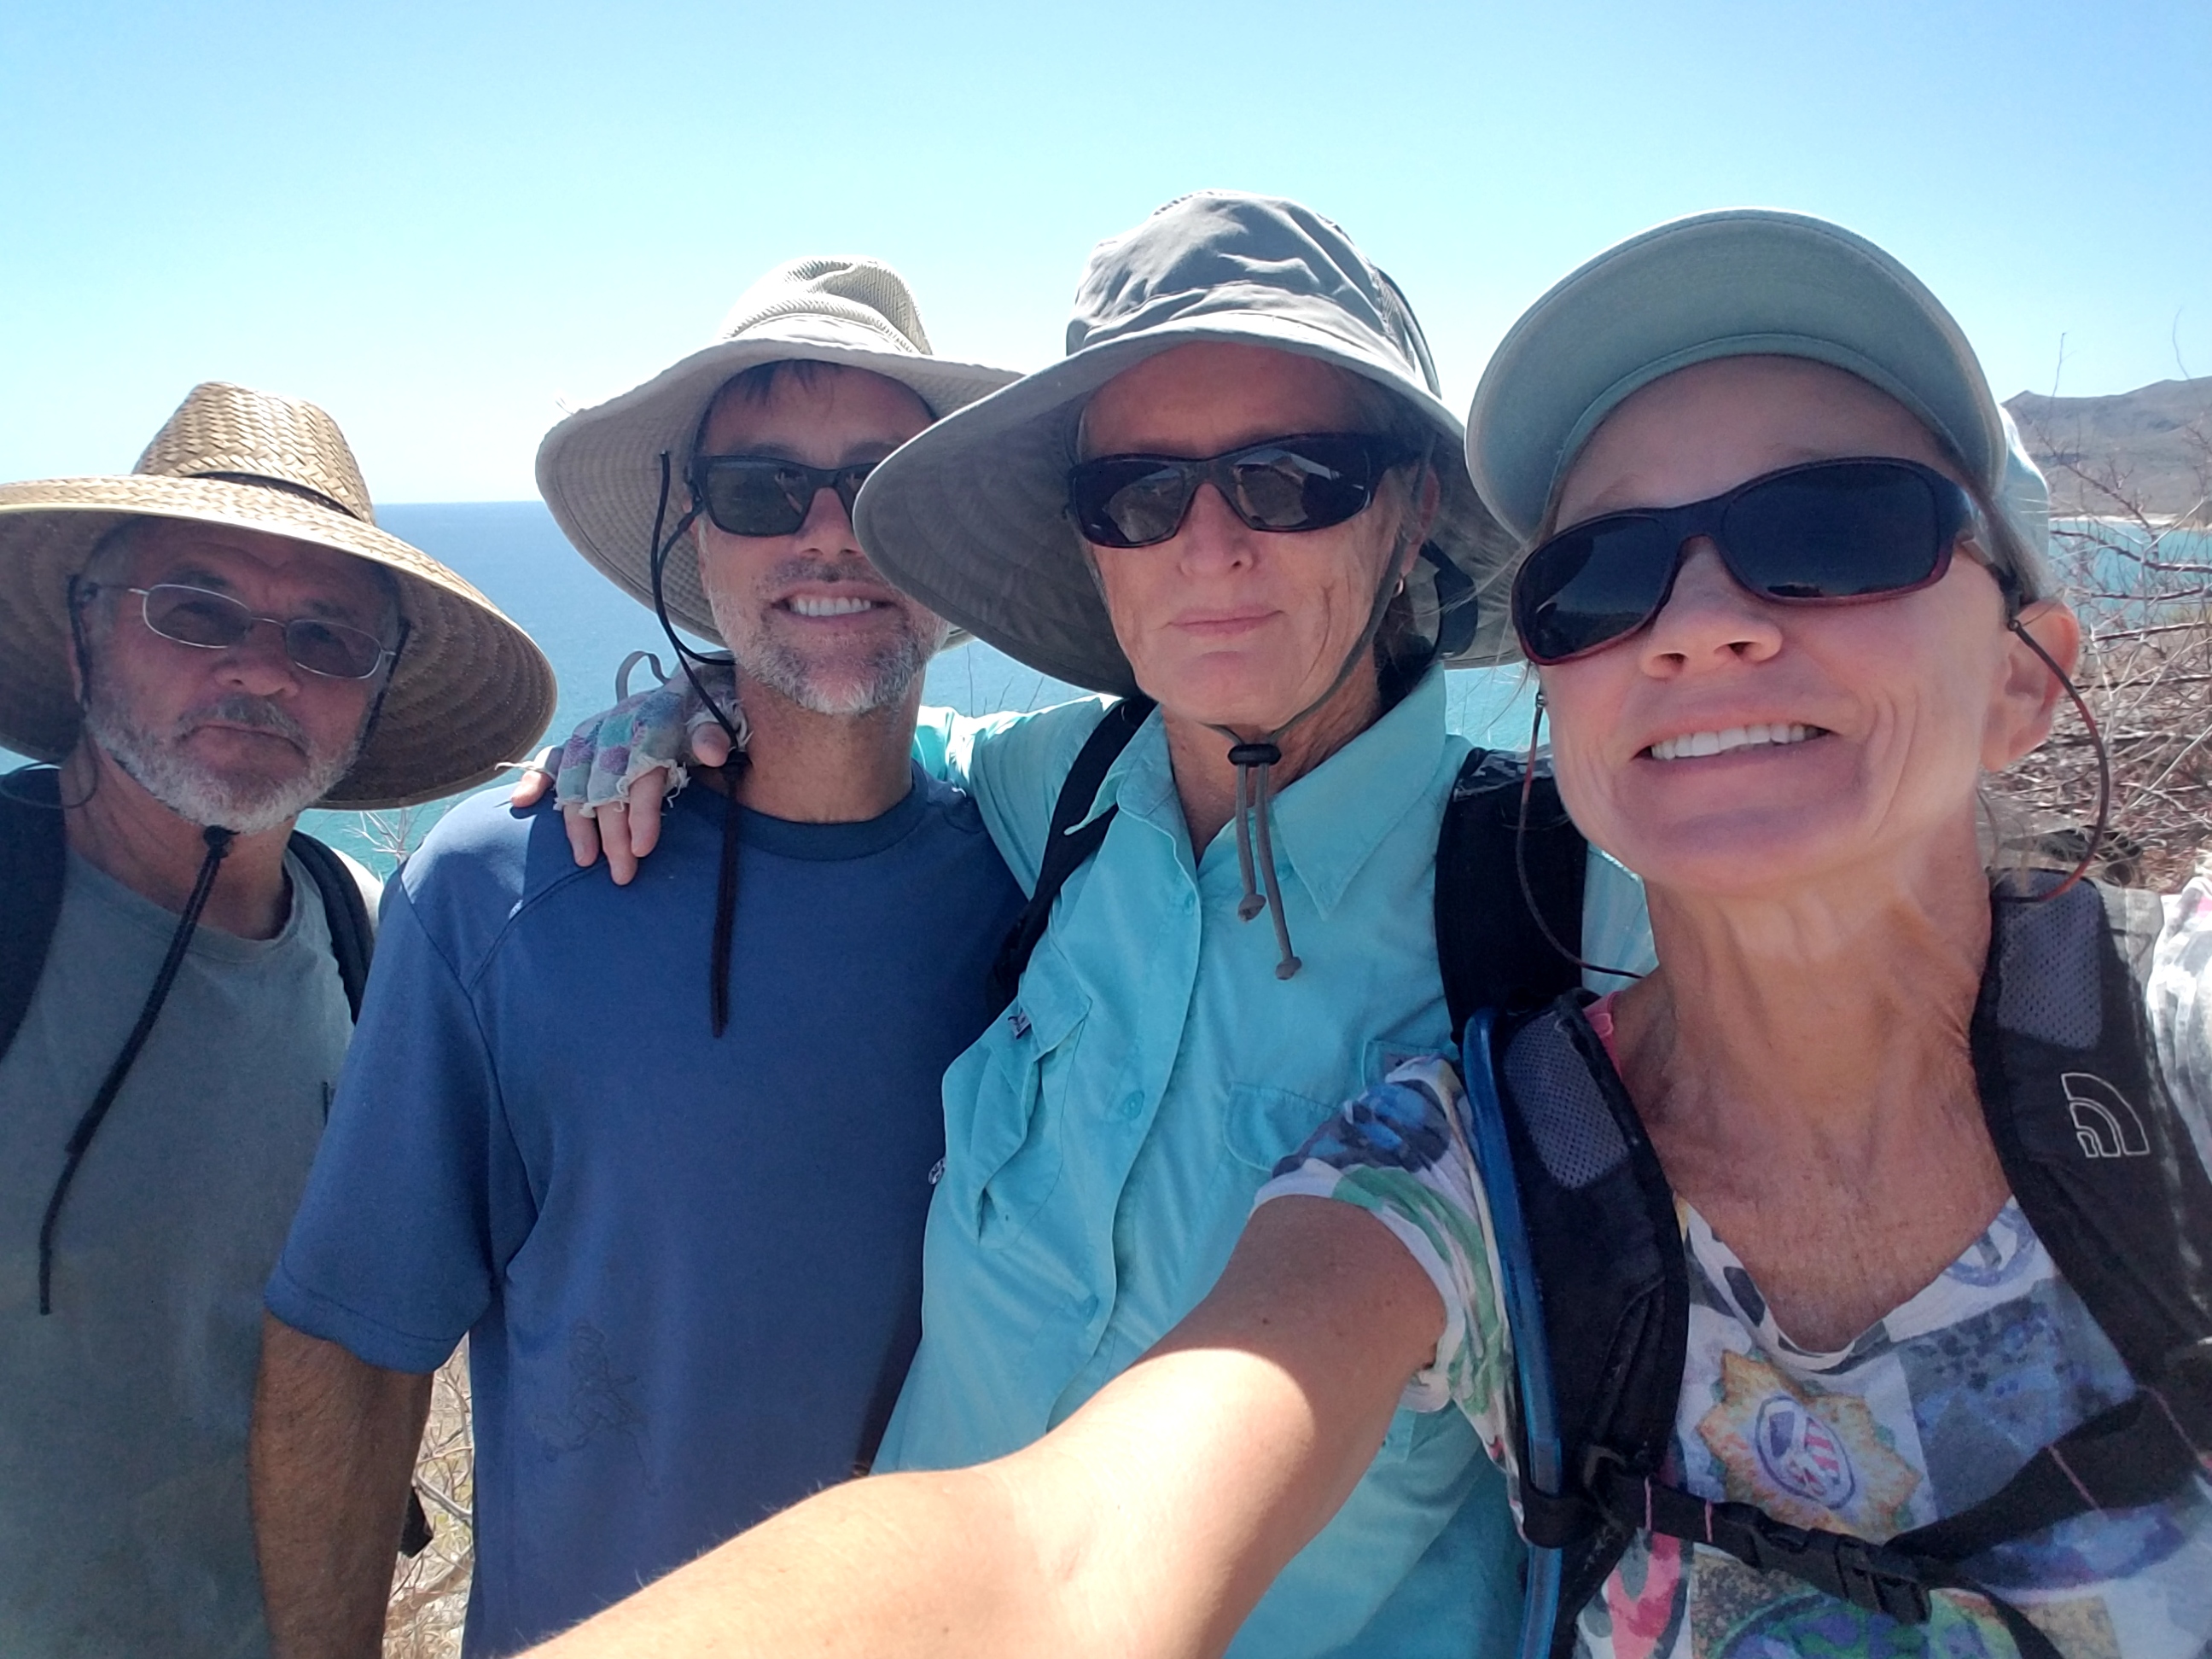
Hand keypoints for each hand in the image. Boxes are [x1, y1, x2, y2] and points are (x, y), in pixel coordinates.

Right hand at [506, 663, 739, 884]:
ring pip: (575, 778)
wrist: (690, 695)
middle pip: (607, 785)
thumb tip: (712, 751)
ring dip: (577, 821)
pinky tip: (522, 802)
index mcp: (653, 723)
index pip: (642, 772)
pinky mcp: (581, 743)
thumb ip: (713, 734)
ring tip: (584, 861)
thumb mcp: (718, 721)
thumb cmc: (703, 717)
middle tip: (622, 874)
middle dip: (613, 833)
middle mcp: (617, 728)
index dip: (642, 812)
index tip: (644, 849)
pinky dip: (536, 778)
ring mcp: (595, 735)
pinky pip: (551, 758)